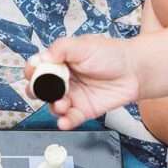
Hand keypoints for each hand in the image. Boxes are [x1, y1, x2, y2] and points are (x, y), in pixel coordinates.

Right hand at [24, 36, 140, 129]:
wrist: (134, 70)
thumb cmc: (111, 54)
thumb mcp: (83, 45)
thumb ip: (61, 49)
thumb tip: (42, 58)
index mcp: (59, 62)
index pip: (37, 68)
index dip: (32, 71)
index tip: (34, 71)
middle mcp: (63, 81)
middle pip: (40, 90)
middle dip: (37, 92)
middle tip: (43, 90)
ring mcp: (72, 97)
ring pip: (53, 106)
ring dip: (53, 106)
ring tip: (61, 103)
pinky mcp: (83, 110)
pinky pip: (69, 119)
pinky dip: (65, 122)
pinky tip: (64, 121)